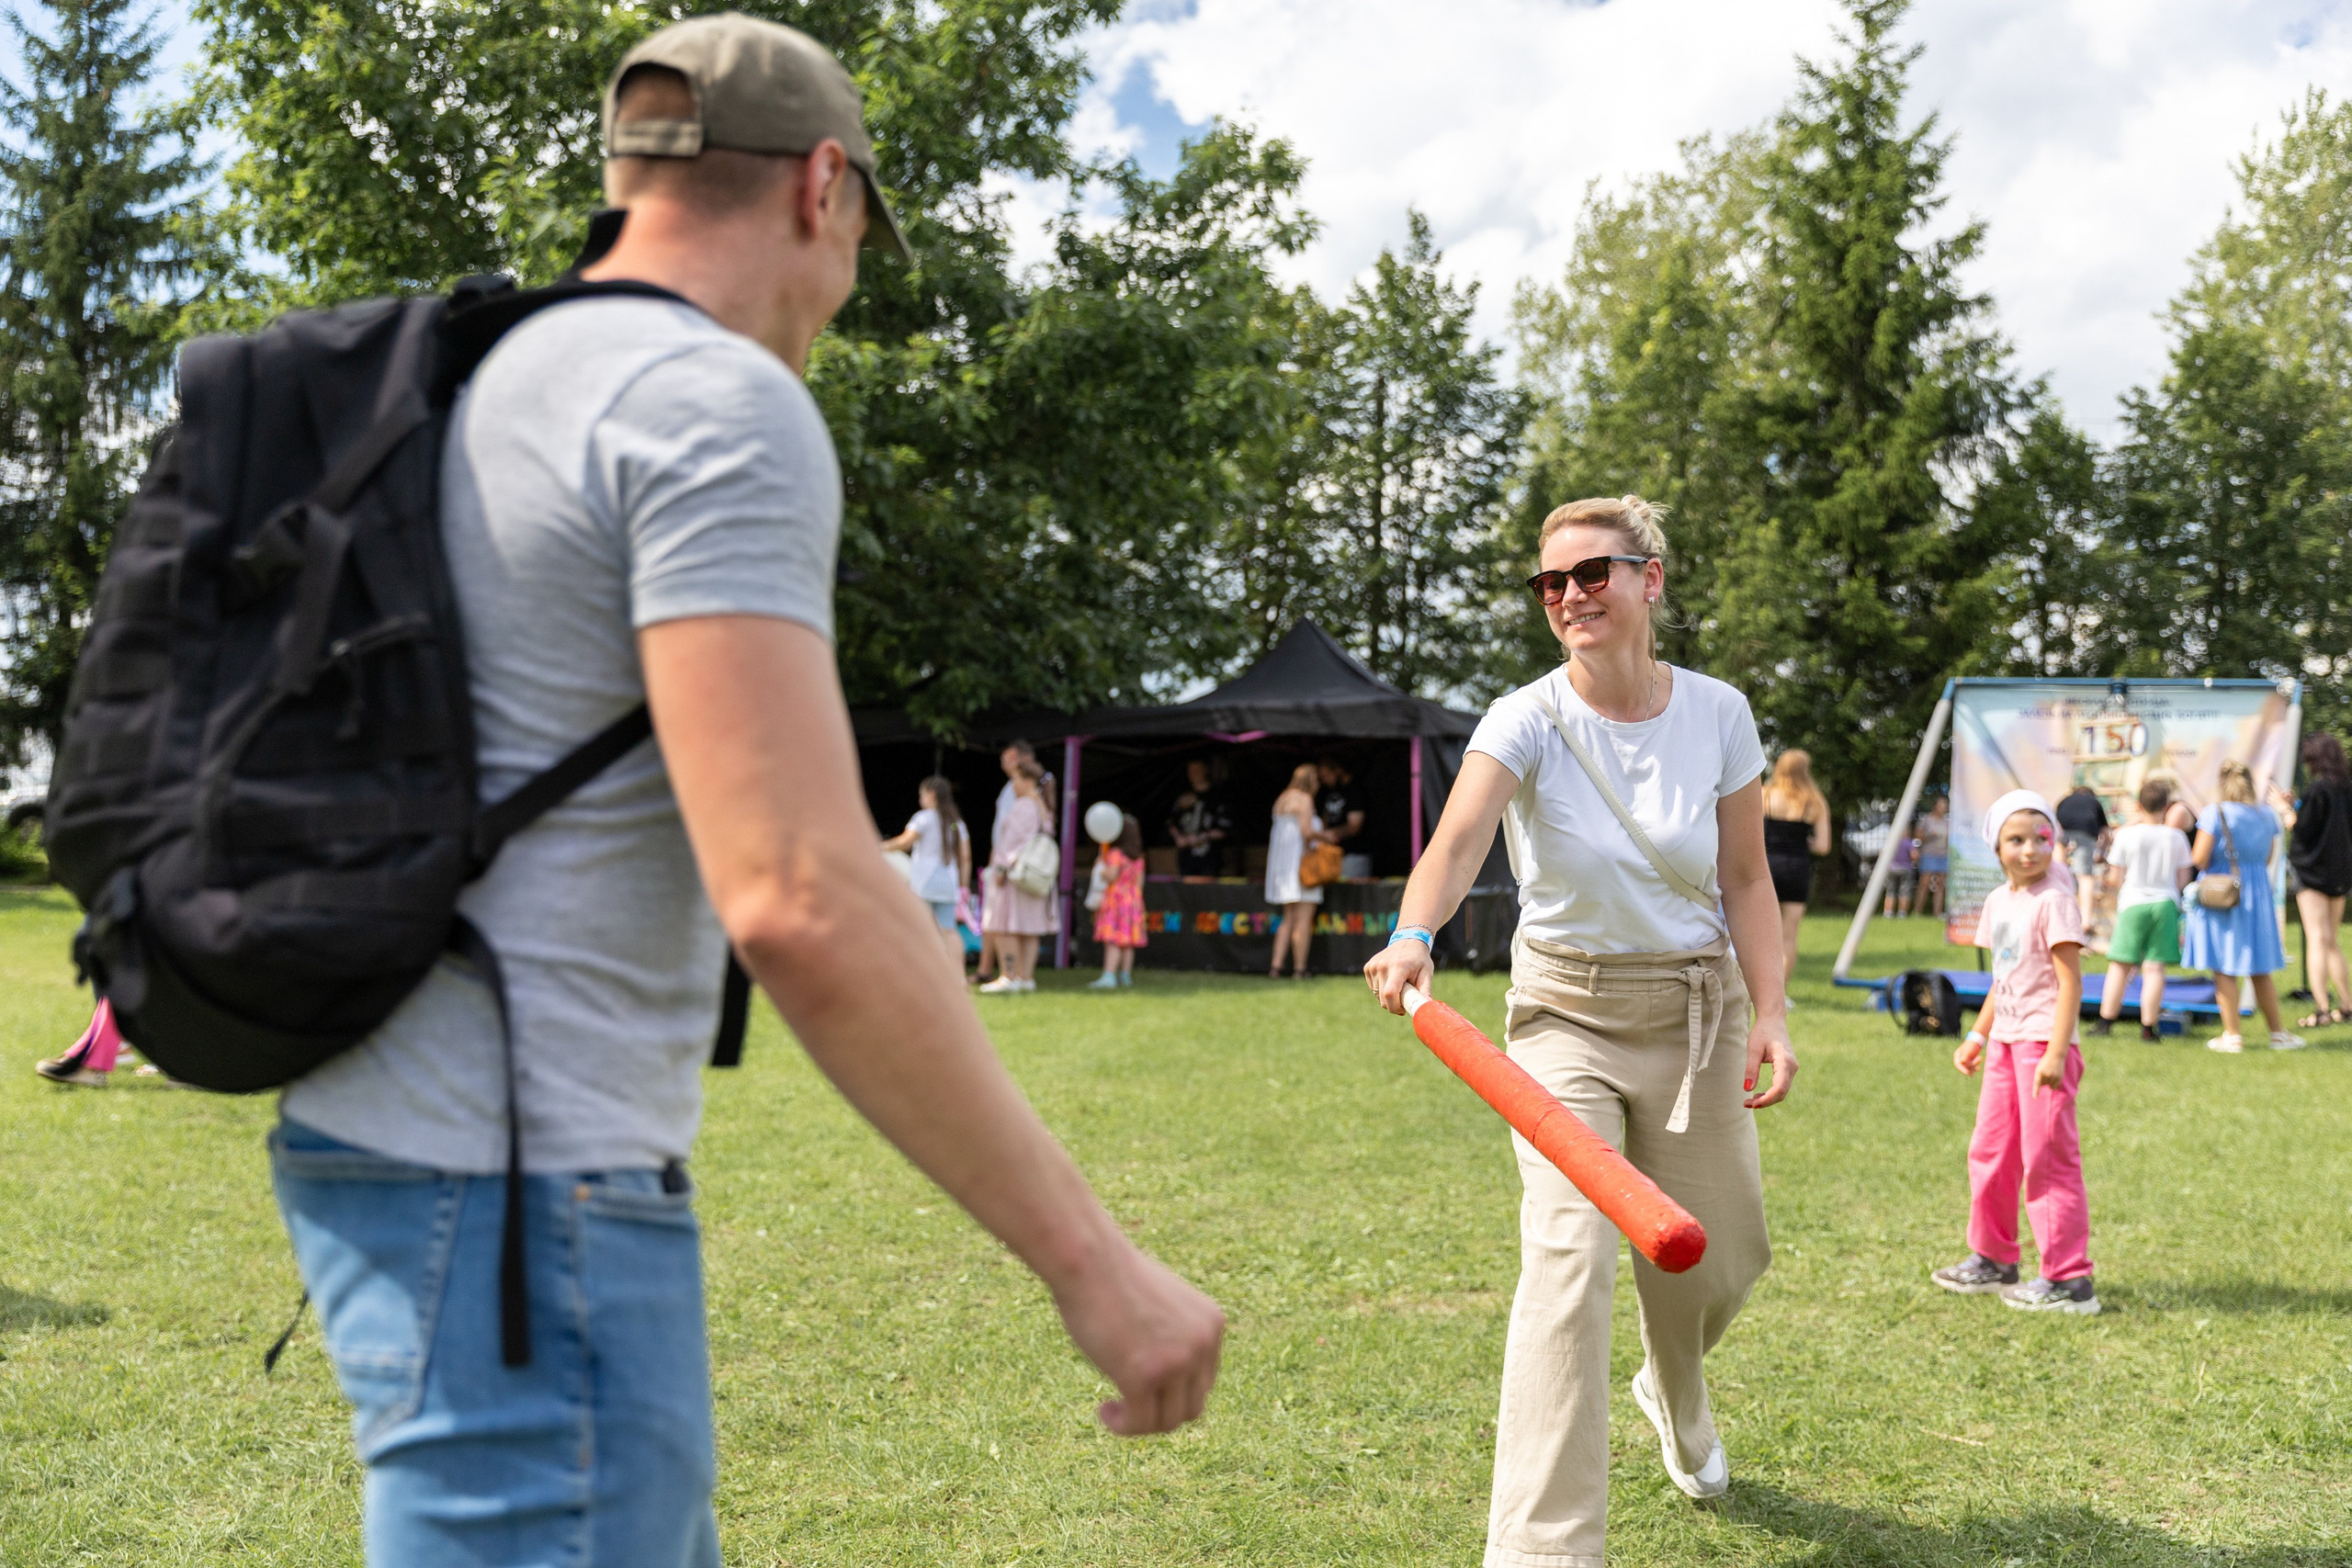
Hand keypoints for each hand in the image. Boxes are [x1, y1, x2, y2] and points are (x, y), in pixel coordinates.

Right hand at [1051, 1239, 1225, 1435]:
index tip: (1144, 1389)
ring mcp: (1176, 1362)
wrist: (1089, 1259)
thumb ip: (1173, 1337)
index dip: (1173, 1393)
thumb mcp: (1161, 1305)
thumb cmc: (1114, 1277)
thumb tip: (1168, 1385)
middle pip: (1191, 1407)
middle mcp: (1202, 1344)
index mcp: (1212, 1324)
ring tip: (1113, 1409)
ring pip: (1167, 1421)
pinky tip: (1104, 1412)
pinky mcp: (1143, 1376)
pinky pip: (1139, 1422)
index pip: (1203, 1381)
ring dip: (1140, 1422)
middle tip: (1129, 1403)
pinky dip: (1122, 1425)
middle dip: (1160, 1412)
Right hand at [1363, 939, 1433, 1014]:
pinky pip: (1373, 988)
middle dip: (1393, 1005)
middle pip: (1382, 998)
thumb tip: (1428, 1006)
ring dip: (1387, 998)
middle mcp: (1382, 966)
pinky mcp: (1368, 967)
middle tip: (1404, 1000)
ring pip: (1377, 995)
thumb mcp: (1426, 973)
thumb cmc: (1419, 959)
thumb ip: (1425, 990)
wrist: (1407, 941)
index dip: (1394, 1007)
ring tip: (1399, 988)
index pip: (1389, 993)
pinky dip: (1381, 990)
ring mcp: (1373, 966)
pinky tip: (1391, 982)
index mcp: (1398, 967)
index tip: (1403, 1009)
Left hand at [1743, 1013, 1796, 1107]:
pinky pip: (1781, 1086)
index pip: (1779, 1086)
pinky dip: (1771, 1094)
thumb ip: (1751, 1069)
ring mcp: (1792, 1069)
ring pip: (1782, 1091)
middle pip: (1781, 1092)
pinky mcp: (1788, 1070)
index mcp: (1785, 1061)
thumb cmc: (1762, 1032)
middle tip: (1746, 1104)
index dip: (1767, 1098)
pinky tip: (1758, 1096)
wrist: (1773, 1021)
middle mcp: (1792, 1067)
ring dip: (1767, 1099)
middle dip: (1765, 1102)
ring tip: (1749, 1102)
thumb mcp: (1753, 1049)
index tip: (1753, 1104)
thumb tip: (1747, 1089)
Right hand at [1954, 1037, 1982, 1074]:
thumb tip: (1962, 1062)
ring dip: (1973, 1068)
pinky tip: (1978, 1068)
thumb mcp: (1968, 1050)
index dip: (1962, 1070)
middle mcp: (1960, 1058)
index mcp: (1957, 1055)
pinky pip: (1971, 1066)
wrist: (1978, 1040)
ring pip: (1968, 1067)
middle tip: (1975, 1071)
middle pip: (1963, 1067)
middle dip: (1969, 1069)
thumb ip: (1965, 1056)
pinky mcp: (1970, 1060)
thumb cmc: (1972, 1045)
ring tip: (1979, 1068)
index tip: (1968, 1073)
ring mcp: (1965, 1059)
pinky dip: (1974, 1068)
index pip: (1958, 1064)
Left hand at [2033, 1048, 2066, 1095]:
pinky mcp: (2060, 1078)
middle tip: (2045, 1073)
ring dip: (2049, 1082)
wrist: (2055, 1055)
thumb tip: (2041, 1087)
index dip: (2036, 1091)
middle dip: (2043, 1081)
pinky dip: (2054, 1085)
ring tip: (2050, 1074)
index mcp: (2039, 1072)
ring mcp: (2054, 1076)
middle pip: (2043, 1084)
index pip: (2037, 1084)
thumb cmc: (2045, 1062)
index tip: (2035, 1097)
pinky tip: (2054, 1078)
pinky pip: (2055, 1086)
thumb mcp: (2039, 1068)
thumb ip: (2039, 1077)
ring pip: (2050, 1086)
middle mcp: (2047, 1075)